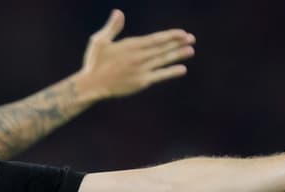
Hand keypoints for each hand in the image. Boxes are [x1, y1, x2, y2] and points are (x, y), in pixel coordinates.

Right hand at [76, 9, 195, 99]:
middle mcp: (139, 56)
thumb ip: (112, 27)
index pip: (156, 39)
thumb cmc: (94, 62)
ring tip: (191, 50)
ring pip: (163, 60)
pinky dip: (171, 72)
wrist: (92, 84)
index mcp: (131, 45)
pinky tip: (182, 69)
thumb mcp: (100, 41)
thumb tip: (118, 12)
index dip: (171, 36)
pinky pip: (159, 76)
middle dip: (178, 43)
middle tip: (192, 39)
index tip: (182, 33)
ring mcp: (141, 69)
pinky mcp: (141, 82)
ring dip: (178, 55)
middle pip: (163, 48)